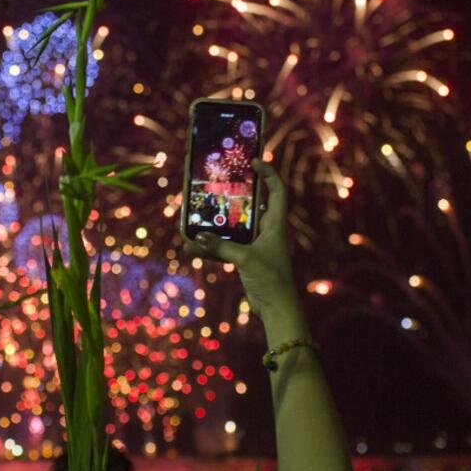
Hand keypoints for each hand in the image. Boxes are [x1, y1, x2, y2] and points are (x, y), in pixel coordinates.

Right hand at [183, 161, 302, 334]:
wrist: (276, 308)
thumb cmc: (270, 279)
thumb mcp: (245, 259)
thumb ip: (221, 247)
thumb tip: (197, 237)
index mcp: (275, 224)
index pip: (277, 191)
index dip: (268, 174)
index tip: (253, 162)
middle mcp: (267, 231)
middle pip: (251, 205)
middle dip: (234, 196)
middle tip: (217, 184)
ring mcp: (256, 245)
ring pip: (235, 228)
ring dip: (217, 225)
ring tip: (197, 216)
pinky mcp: (247, 259)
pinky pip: (227, 248)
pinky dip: (212, 248)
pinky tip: (193, 248)